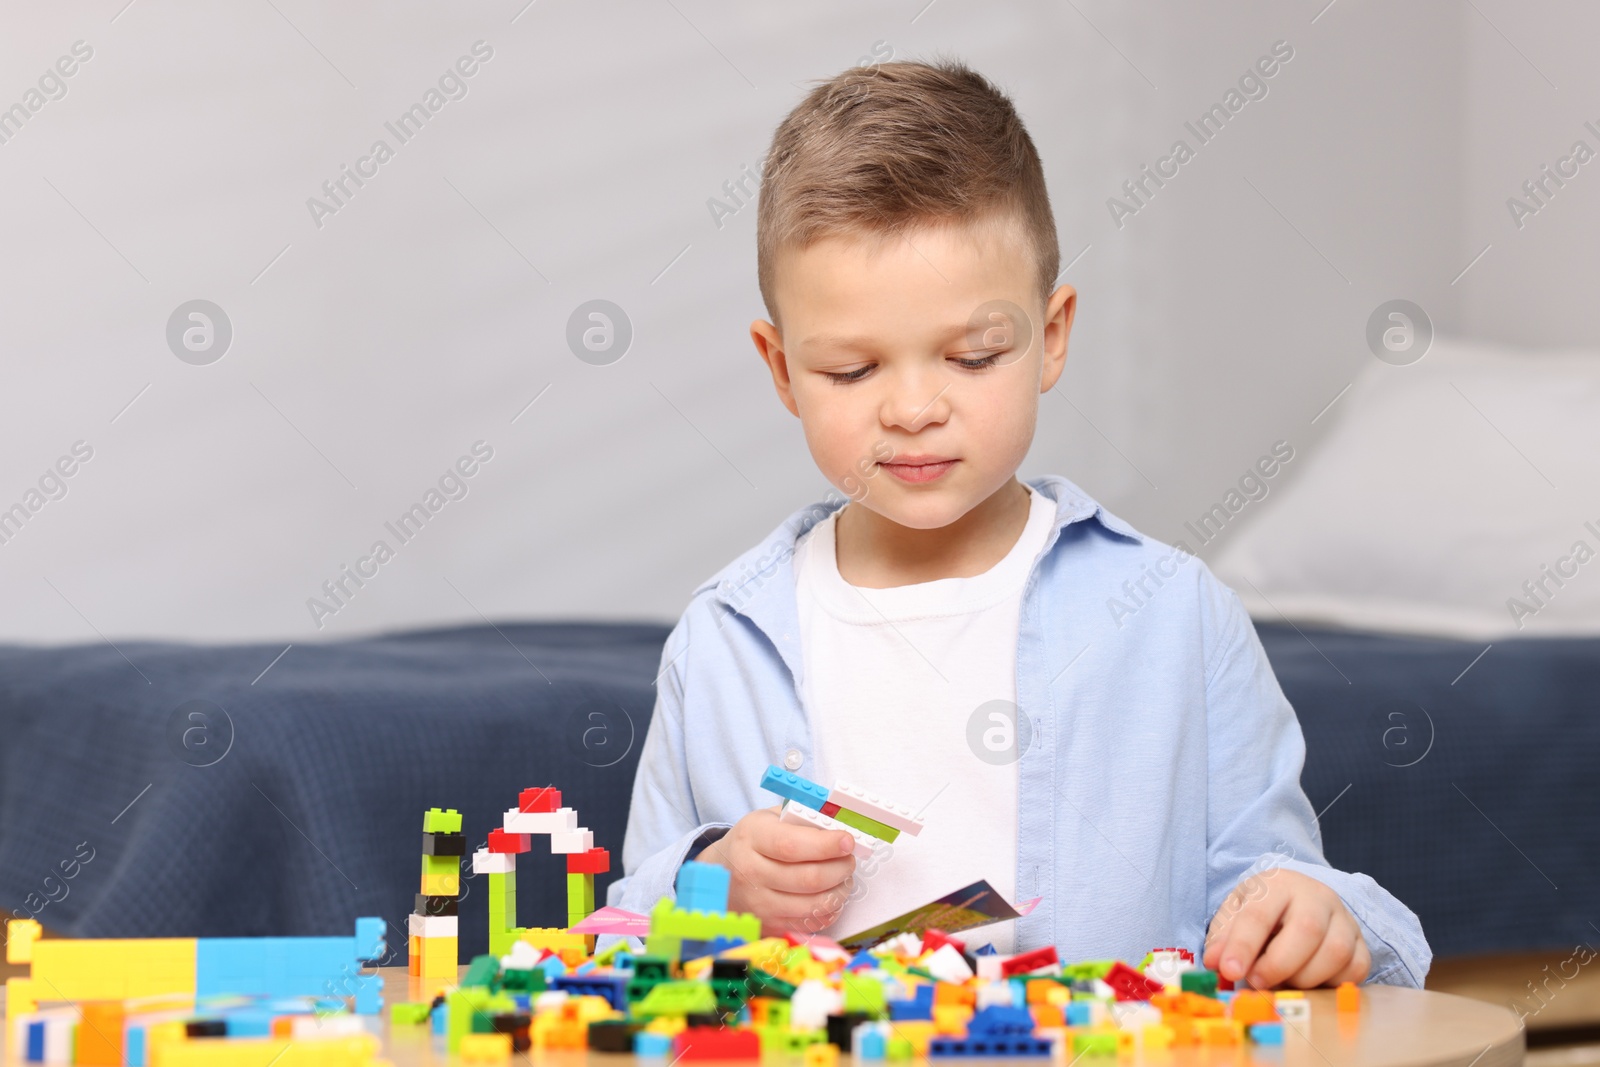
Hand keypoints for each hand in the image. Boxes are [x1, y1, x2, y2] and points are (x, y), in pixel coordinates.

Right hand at [697, 806, 855, 934]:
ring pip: (813, 905)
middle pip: (808, 879)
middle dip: (840, 868)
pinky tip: (830, 894)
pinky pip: (810, 923)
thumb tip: (839, 824)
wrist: (722, 874)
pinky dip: (829, 909)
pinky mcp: (769, 925)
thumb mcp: (769, 818)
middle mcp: (751, 874)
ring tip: (843, 877)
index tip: (847, 841)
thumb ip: (802, 817)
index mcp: (751, 839)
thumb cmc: (753, 842)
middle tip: (849, 859)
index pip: (791, 846)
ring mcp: (759, 905)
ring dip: (839, 890)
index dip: (826, 845)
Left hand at [1203, 867, 1370, 988]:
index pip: (1260, 915)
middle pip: (1307, 931)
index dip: (1243, 946)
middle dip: (1278, 964)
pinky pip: (1356, 969)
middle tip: (1256, 982)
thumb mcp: (1235, 913)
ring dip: (1304, 977)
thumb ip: (1223, 938)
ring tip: (1282, 981)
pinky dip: (1331, 983)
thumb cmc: (1263, 909)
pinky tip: (1309, 981)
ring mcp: (1344, 919)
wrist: (1299, 899)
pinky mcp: (1362, 943)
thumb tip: (1215, 963)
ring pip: (1335, 952)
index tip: (1229, 971)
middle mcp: (1317, 896)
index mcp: (1278, 884)